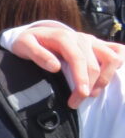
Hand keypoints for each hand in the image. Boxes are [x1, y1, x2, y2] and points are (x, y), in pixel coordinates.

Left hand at [9, 24, 123, 107]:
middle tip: (75, 103)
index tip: (79, 96)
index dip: (81, 79)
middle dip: (88, 86)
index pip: (78, 59)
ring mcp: (92, 41)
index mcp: (63, 37)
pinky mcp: (99, 44)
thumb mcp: (23, 46)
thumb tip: (55, 67)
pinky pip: (118, 51)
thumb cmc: (28, 42)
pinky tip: (109, 77)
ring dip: (104, 78)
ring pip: (111, 58)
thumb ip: (37, 55)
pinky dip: (119, 63)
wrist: (35, 34)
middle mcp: (81, 37)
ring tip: (91, 93)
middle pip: (94, 64)